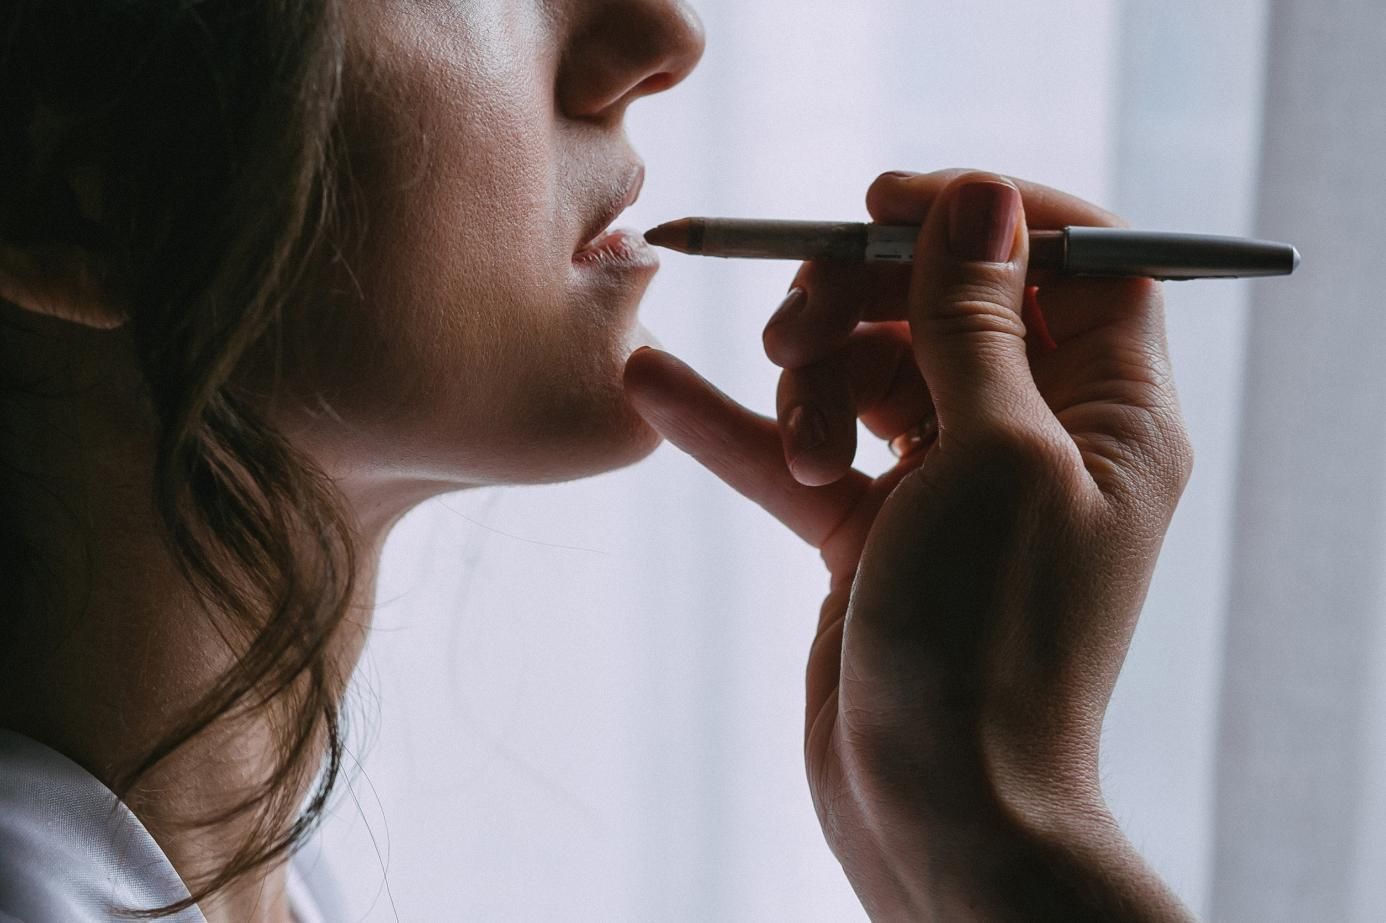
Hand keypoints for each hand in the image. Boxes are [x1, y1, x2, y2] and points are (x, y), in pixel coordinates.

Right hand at [624, 169, 1193, 919]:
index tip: (883, 205)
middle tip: (795, 331)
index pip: (1075, 264)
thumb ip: (978, 323)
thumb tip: (979, 200)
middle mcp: (1034, 439)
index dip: (985, 219)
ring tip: (799, 447)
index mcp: (1108, 414)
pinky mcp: (873, 533)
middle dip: (861, 301)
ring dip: (808, 382)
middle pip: (945, 307)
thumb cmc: (991, 639)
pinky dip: (736, 427)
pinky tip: (654, 385)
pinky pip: (802, 452)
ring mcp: (948, 485)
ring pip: (866, 374)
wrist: (937, 811)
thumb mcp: (994, 457)